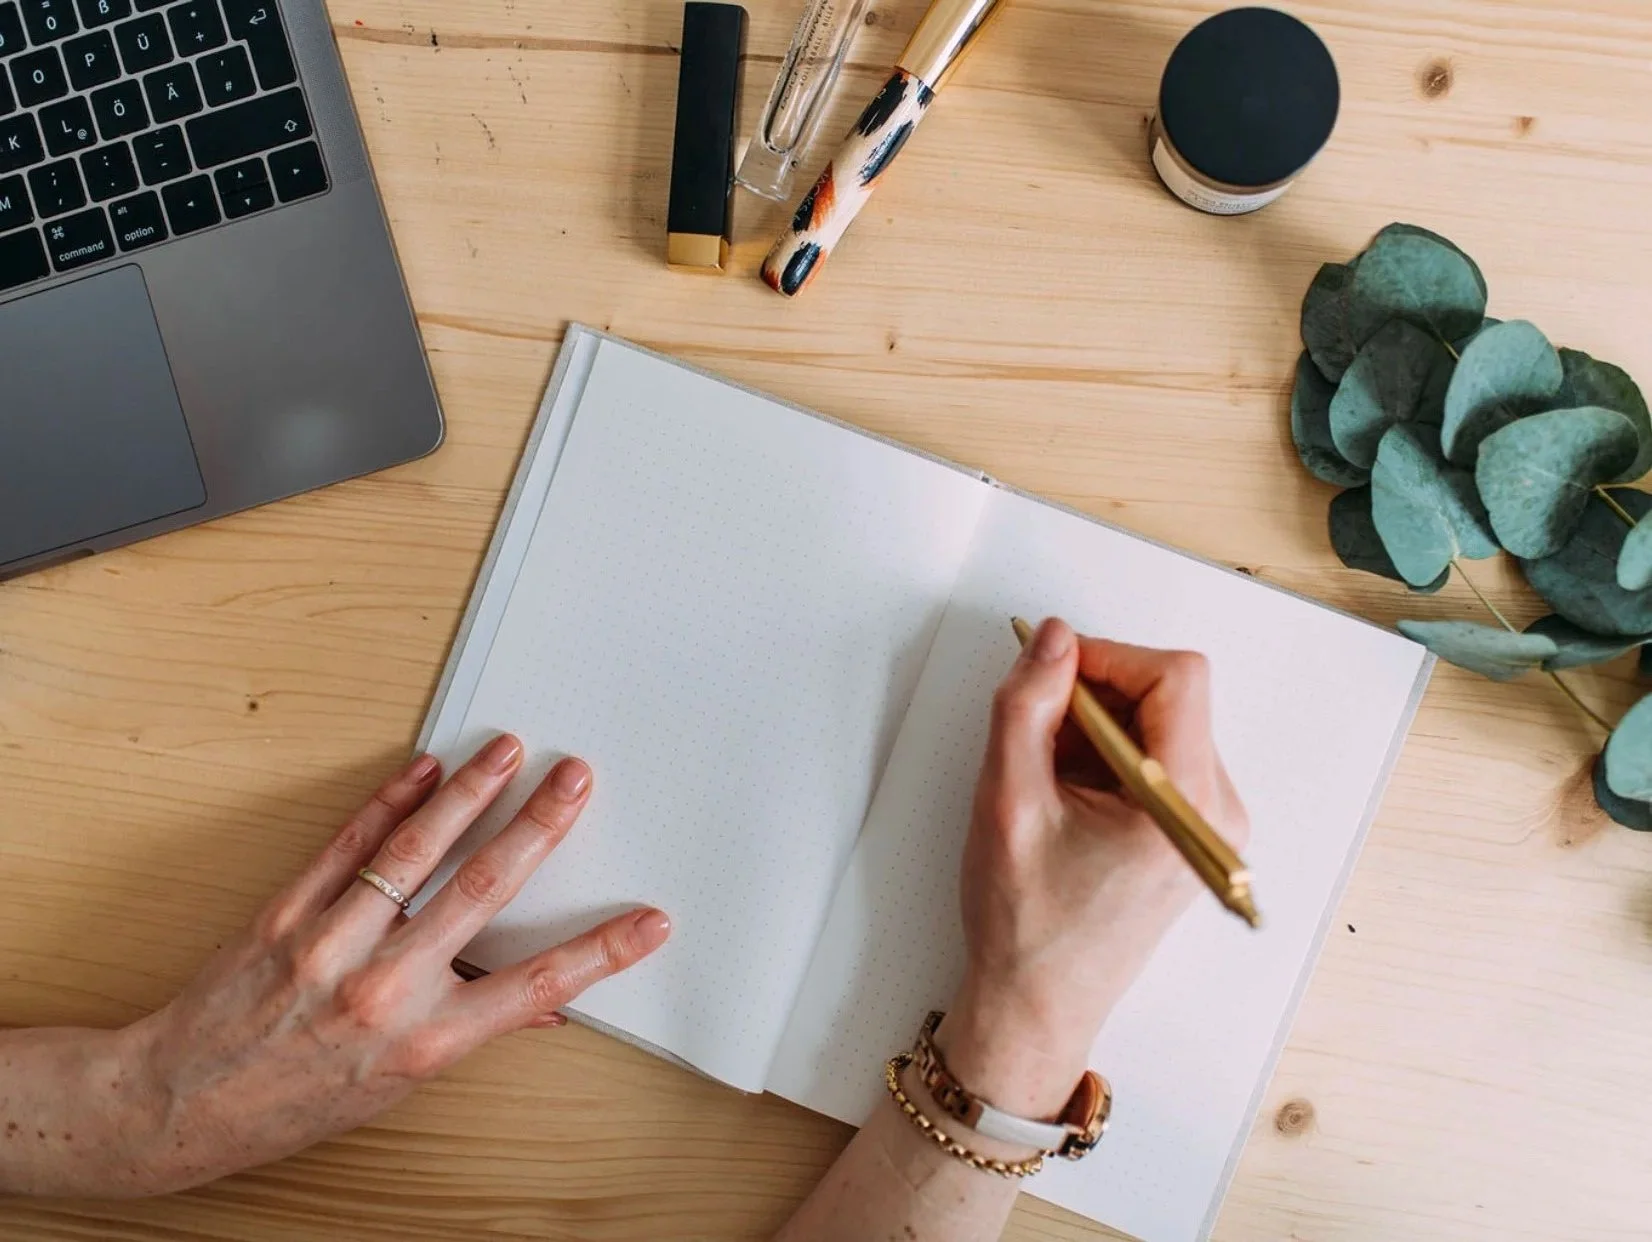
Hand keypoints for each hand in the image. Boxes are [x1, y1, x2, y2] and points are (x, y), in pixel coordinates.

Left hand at [101, 736, 668, 1194]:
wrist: (180, 1103)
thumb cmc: (292, 1101)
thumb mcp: (395, 1086)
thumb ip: (471, 1029)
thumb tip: (542, 1007)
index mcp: (422, 1042)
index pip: (534, 987)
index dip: (600, 951)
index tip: (648, 921)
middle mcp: (382, 990)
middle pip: (481, 892)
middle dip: (538, 828)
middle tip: (575, 780)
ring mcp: (331, 945)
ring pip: (414, 854)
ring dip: (469, 796)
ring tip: (506, 753)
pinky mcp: (286, 913)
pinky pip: (346, 845)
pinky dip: (388, 801)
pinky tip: (423, 769)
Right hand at [939, 618, 1248, 1117]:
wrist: (1036, 1006)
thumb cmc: (1025, 926)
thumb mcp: (1007, 802)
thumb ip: (1026, 706)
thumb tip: (1052, 638)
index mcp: (1186, 807)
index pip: (1175, 677)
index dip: (1106, 657)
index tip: (1050, 669)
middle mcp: (1216, 814)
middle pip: (1168, 698)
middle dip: (1093, 697)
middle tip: (1032, 734)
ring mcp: (1208, 826)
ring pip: (1157, 725)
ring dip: (1093, 729)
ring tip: (1044, 779)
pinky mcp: (1188, 834)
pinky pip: (1154, 758)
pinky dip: (1103, 757)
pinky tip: (1064, 797)